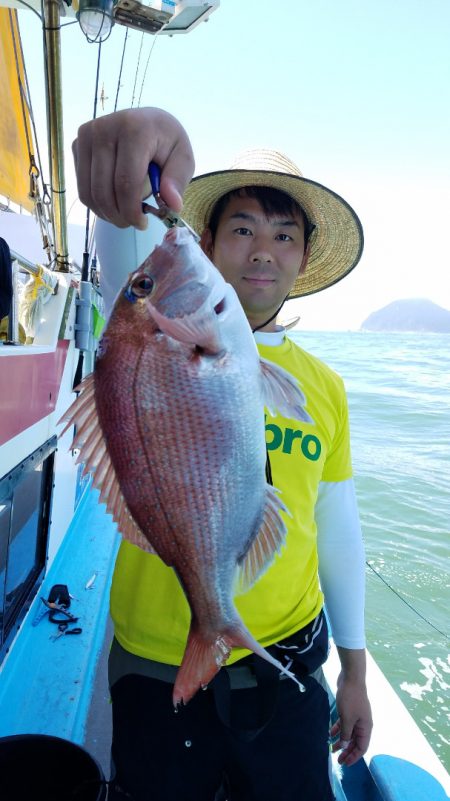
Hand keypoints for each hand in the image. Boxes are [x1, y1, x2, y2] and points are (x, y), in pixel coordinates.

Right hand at [72, 107, 194, 229]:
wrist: (146, 121)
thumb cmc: (166, 141)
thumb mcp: (183, 157)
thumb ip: (178, 181)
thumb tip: (173, 206)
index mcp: (133, 129)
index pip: (125, 182)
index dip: (131, 211)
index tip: (142, 224)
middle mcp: (104, 129)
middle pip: (103, 190)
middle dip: (118, 216)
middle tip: (133, 223)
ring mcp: (86, 137)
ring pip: (88, 192)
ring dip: (106, 213)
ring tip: (124, 215)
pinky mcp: (76, 145)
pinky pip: (82, 187)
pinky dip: (97, 203)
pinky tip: (113, 202)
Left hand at [330, 671, 372, 766]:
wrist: (350, 678)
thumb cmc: (351, 699)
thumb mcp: (347, 719)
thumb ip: (346, 734)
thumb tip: (345, 747)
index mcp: (366, 728)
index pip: (362, 747)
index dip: (354, 757)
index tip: (345, 764)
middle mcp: (362, 724)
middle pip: (355, 742)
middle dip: (347, 751)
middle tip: (337, 759)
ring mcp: (356, 717)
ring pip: (349, 733)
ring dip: (341, 741)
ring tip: (332, 748)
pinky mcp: (349, 710)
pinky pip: (344, 724)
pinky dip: (338, 729)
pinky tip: (330, 733)